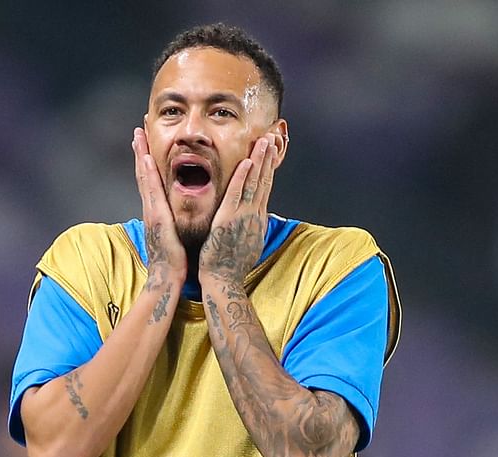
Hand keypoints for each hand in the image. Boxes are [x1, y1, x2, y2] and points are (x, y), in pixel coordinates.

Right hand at [132, 128, 187, 287]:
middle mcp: (151, 207)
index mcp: (157, 210)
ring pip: (145, 177)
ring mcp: (151, 211)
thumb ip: (173, 220)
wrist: (167, 276)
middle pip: (144, 172)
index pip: (151, 179)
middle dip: (141, 150)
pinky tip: (147, 158)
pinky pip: (152, 191)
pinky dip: (148, 173)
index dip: (147, 159)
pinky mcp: (156, 216)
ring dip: (141, 155)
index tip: (146, 141)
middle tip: (138, 128)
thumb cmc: (174, 259)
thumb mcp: (174, 233)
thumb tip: (176, 212)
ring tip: (138, 134)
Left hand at [199, 134, 277, 285]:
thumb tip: (255, 218)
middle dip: (269, 158)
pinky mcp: (229, 219)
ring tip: (264, 140)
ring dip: (260, 160)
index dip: (269, 168)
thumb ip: (250, 226)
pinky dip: (243, 178)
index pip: (265, 187)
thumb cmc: (231, 264)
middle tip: (273, 136)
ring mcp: (244, 216)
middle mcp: (254, 215)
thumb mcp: (246, 242)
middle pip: (265, 180)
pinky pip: (237, 194)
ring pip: (255, 183)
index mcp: (257, 219)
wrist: (224, 280)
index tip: (272, 151)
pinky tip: (247, 162)